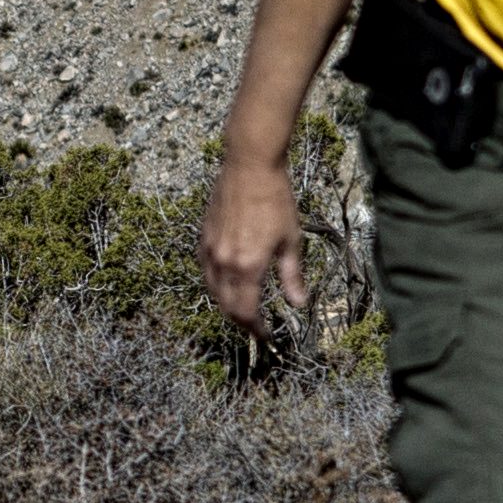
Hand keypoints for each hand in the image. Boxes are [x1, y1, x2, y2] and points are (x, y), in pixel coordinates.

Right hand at [199, 147, 306, 330]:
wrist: (249, 166)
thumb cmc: (275, 199)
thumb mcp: (291, 240)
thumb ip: (292, 276)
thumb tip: (300, 303)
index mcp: (247, 266)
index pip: (245, 312)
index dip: (255, 329)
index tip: (266, 336)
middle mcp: (223, 262)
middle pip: (226, 306)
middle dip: (240, 321)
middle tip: (255, 326)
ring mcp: (209, 249)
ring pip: (212, 290)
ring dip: (226, 303)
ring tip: (243, 307)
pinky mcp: (203, 237)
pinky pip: (205, 270)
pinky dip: (216, 283)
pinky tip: (228, 281)